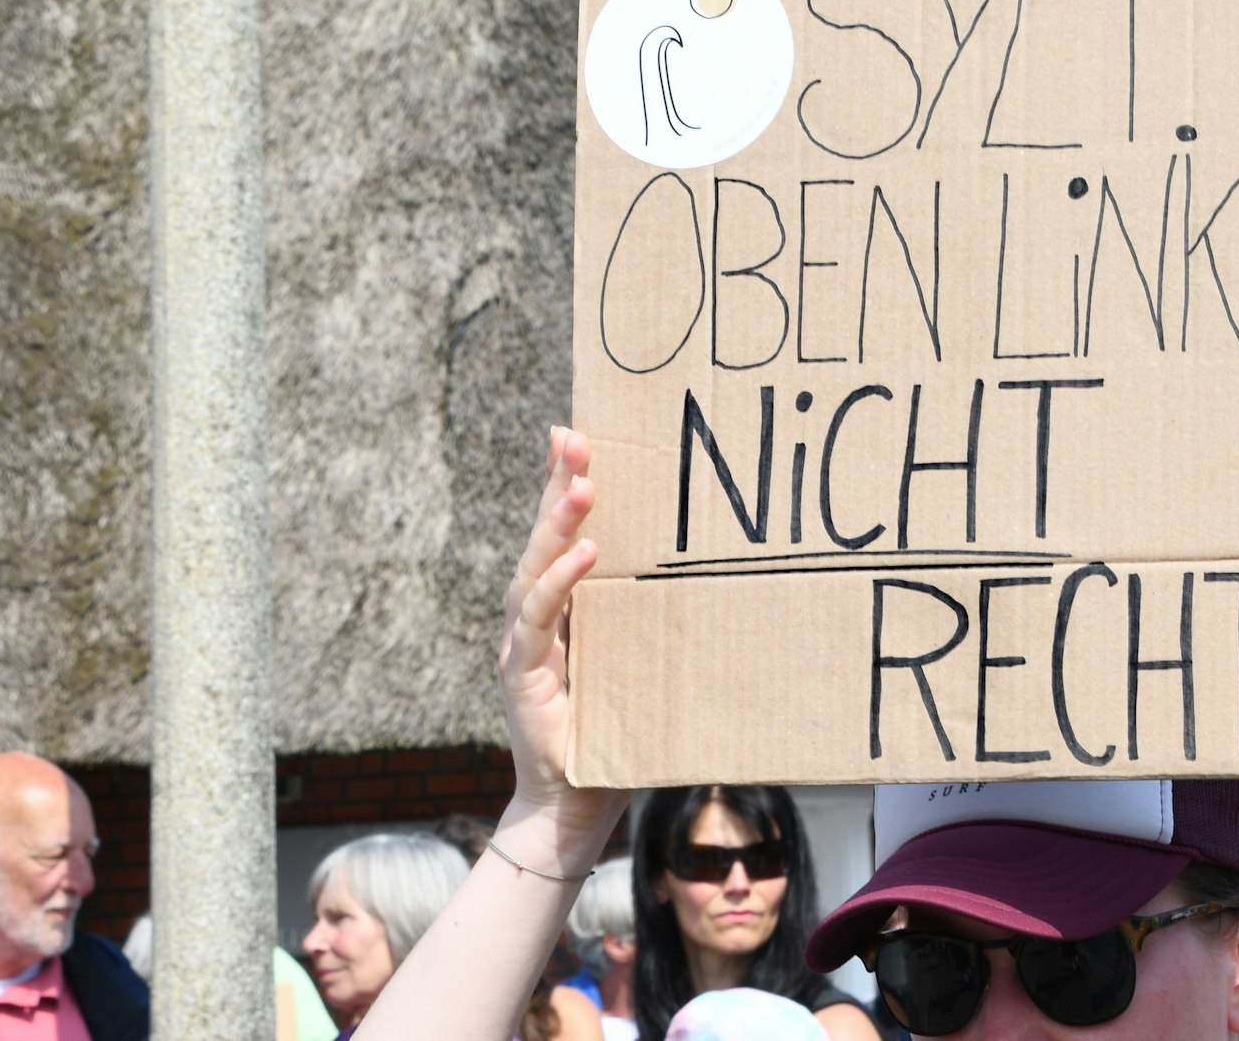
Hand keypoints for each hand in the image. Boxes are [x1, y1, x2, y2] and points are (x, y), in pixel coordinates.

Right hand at [496, 426, 628, 840]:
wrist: (577, 805)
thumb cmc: (616, 734)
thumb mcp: (642, 664)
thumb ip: (656, 625)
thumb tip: (717, 581)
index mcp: (562, 612)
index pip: (559, 537)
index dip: (562, 485)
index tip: (578, 434)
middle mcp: (533, 621)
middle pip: (540, 539)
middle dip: (554, 484)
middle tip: (574, 436)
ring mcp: (521, 646)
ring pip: (532, 569)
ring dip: (556, 524)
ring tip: (582, 482)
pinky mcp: (521, 676)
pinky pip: (537, 620)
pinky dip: (558, 583)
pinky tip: (587, 552)